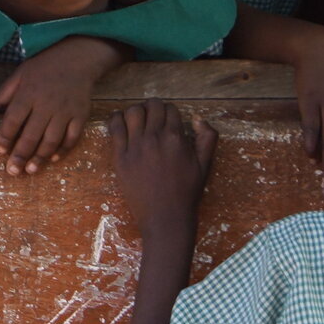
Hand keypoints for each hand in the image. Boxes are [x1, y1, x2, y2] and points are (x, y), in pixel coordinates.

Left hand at [0, 37, 119, 174]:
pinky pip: (72, 136)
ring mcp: (65, 111)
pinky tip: (54, 159)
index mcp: (28, 93)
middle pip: (32, 134)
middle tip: (12, 171)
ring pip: (52, 139)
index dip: (5, 136)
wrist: (77, 58)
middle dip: (21, 154)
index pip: (14, 119)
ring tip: (31, 170)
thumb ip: (1, 96)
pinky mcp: (80, 115)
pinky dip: (64, 149)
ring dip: (40, 156)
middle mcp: (47, 104)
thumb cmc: (43, 68)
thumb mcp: (19, 76)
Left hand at [108, 100, 215, 237]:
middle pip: (152, 106)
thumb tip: (197, 118)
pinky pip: (114, 128)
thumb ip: (208, 137)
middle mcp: (155, 138)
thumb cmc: (186, 192)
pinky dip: (116, 119)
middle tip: (152, 116)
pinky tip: (120, 121)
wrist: (165, 217)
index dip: (169, 112)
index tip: (167, 120)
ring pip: (132, 112)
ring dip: (136, 111)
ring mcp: (135, 147)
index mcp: (176, 138)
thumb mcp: (205, 164)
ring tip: (138, 119)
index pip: (170, 109)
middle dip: (154, 107)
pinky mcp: (120, 158)